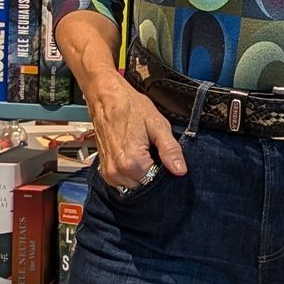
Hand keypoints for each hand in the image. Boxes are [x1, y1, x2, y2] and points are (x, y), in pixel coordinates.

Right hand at [87, 68, 187, 189]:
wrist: (107, 97)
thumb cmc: (131, 107)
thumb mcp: (158, 125)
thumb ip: (170, 150)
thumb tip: (180, 170)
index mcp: (132, 163)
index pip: (156, 181)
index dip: (163, 170)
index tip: (162, 156)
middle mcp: (117, 172)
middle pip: (144, 185)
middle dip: (151, 173)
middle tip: (151, 151)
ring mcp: (108, 172)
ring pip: (133, 185)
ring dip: (140, 174)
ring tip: (141, 152)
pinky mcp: (103, 169)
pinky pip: (121, 181)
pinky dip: (129, 173)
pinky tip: (132, 156)